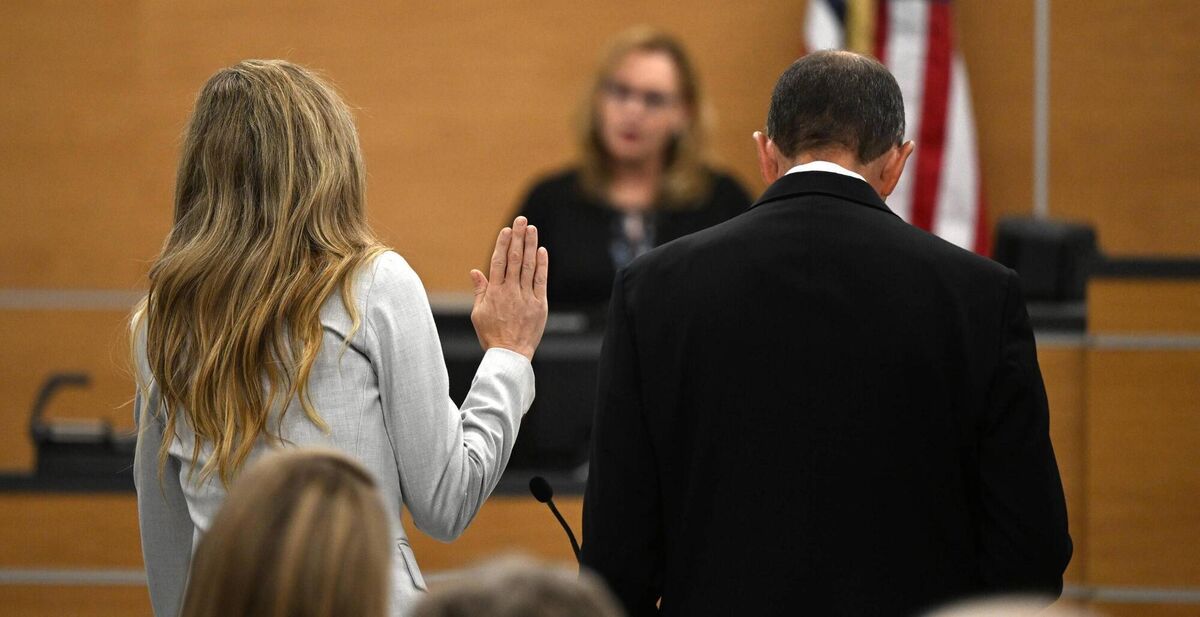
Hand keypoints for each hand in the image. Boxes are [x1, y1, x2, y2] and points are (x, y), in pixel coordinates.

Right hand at [469, 216, 548, 360]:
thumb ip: (480, 290)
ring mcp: (526, 297)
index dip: (503, 244)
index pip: (498, 262)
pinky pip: (541, 281)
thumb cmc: (492, 335)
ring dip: (530, 246)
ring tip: (532, 229)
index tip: (507, 230)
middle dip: (518, 238)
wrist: (510, 354)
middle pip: (515, 259)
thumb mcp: (479, 313)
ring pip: (528, 266)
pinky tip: (542, 251)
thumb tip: (475, 271)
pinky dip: (542, 265)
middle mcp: (510, 291)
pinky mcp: (539, 305)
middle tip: (522, 220)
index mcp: (494, 293)